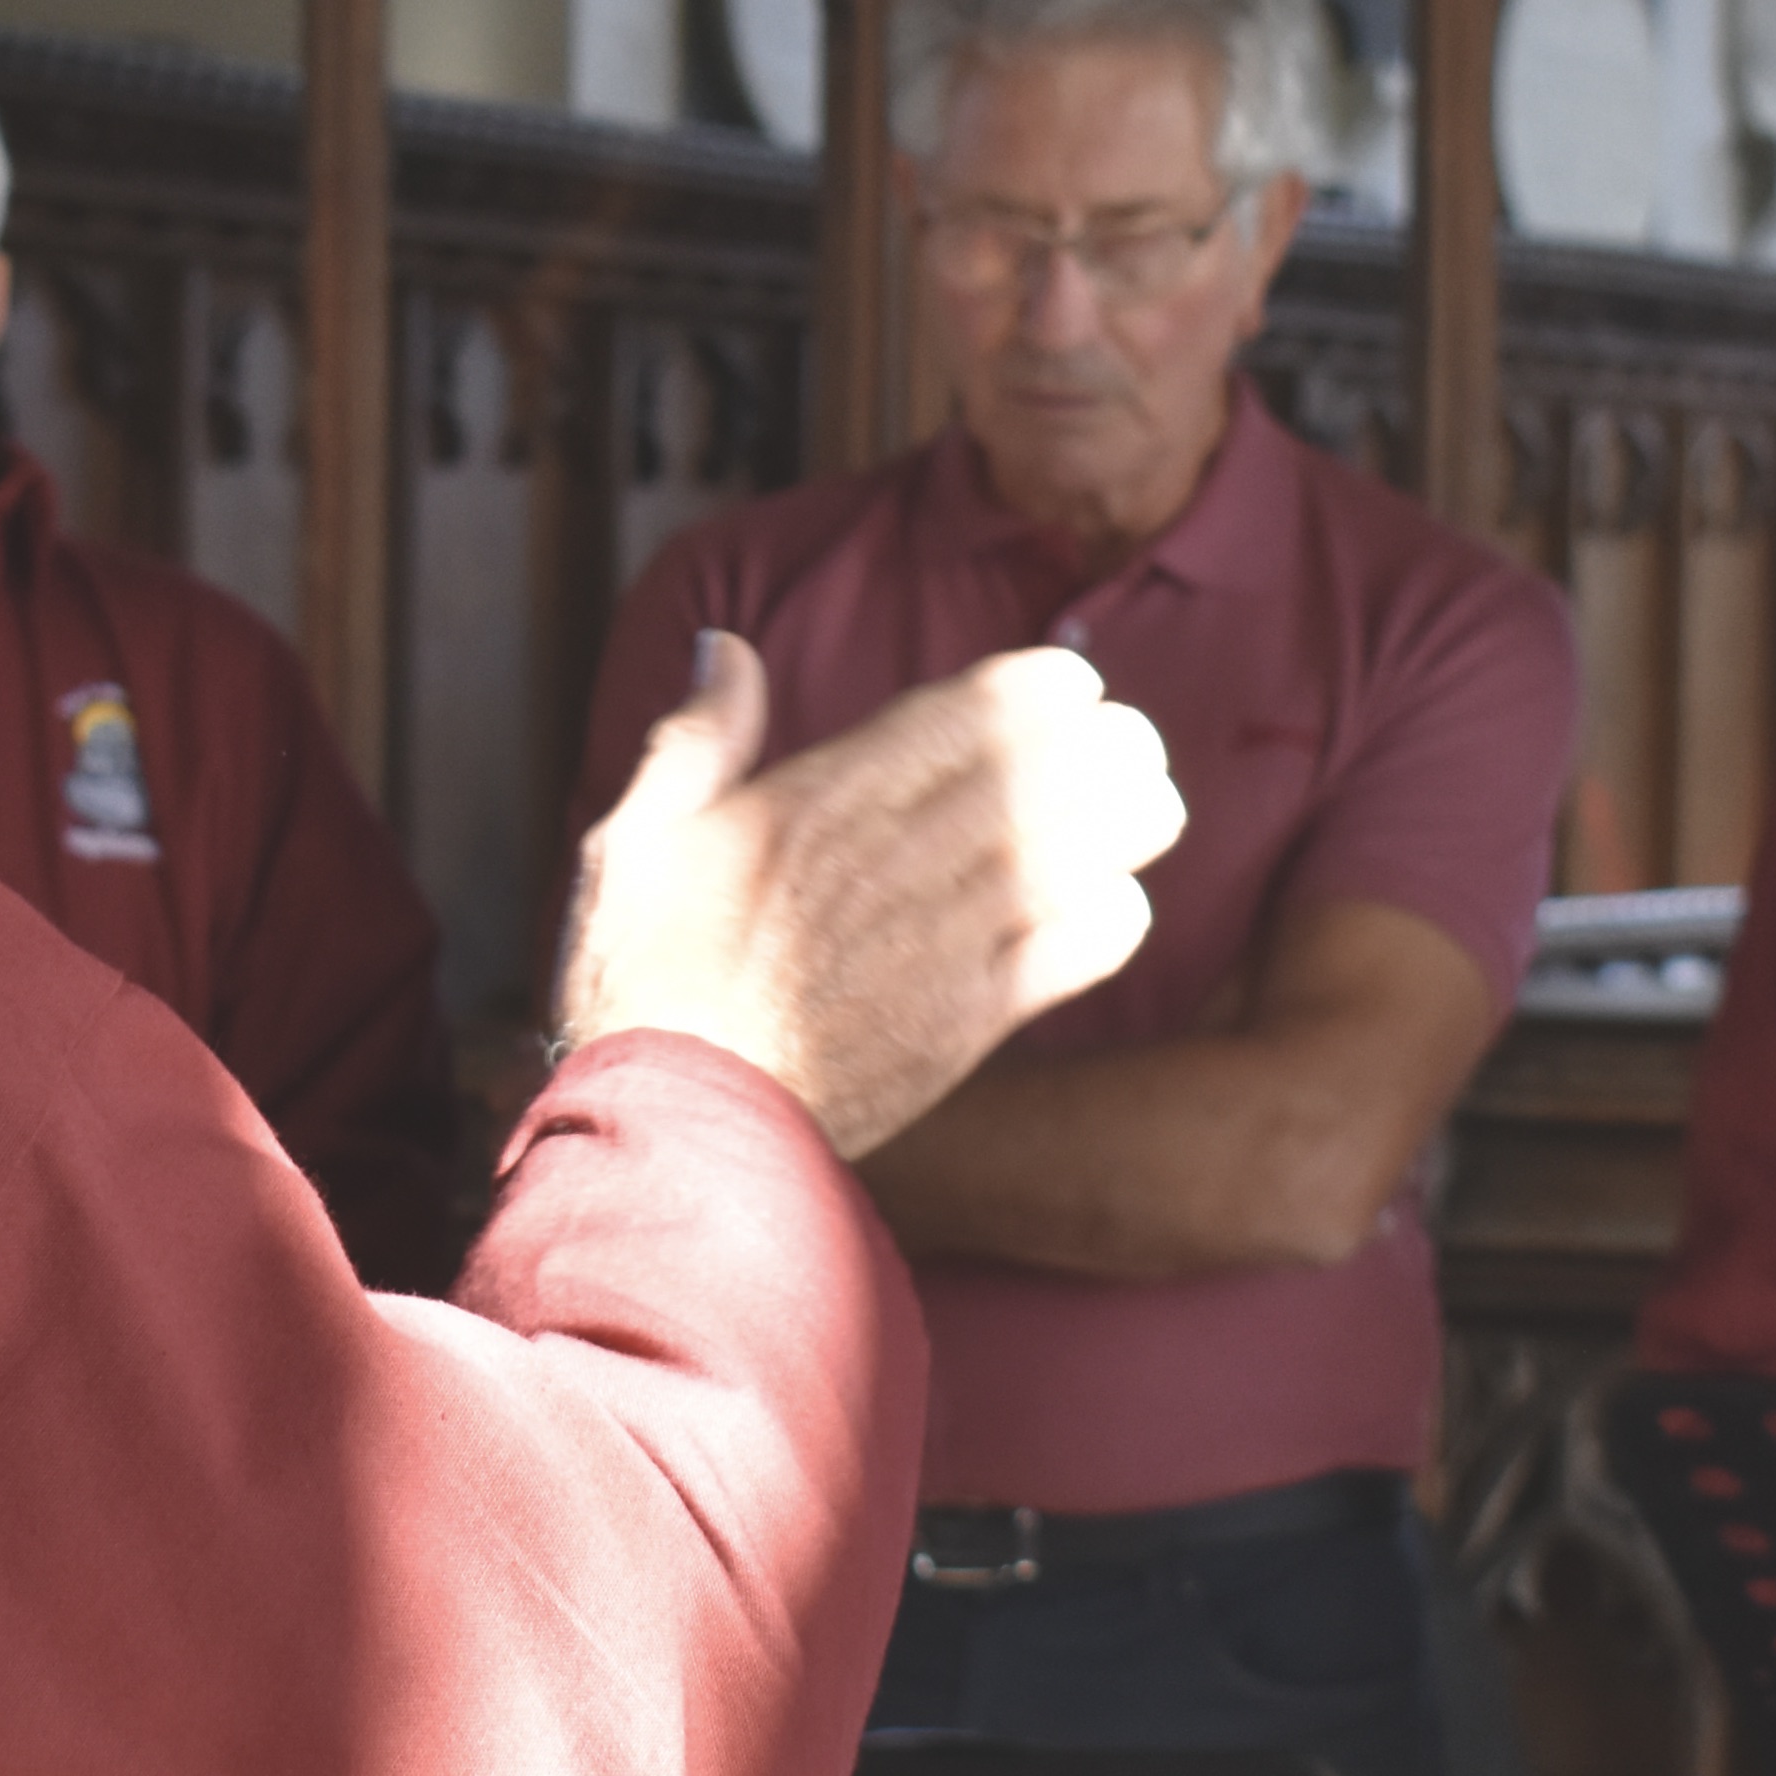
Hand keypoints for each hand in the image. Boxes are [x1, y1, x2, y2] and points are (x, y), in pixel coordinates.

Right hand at [549, 633, 1182, 1156]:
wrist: (670, 1126)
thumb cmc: (641, 983)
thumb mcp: (634, 839)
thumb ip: (696, 738)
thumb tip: (725, 648)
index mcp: (827, 795)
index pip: (989, 703)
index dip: (1054, 687)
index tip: (1068, 693)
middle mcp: (897, 855)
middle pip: (1063, 763)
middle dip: (1117, 745)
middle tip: (1128, 751)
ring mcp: (943, 940)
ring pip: (1094, 844)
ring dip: (1135, 821)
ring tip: (1142, 816)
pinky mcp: (970, 1022)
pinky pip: (1090, 944)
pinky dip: (1117, 916)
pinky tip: (1103, 911)